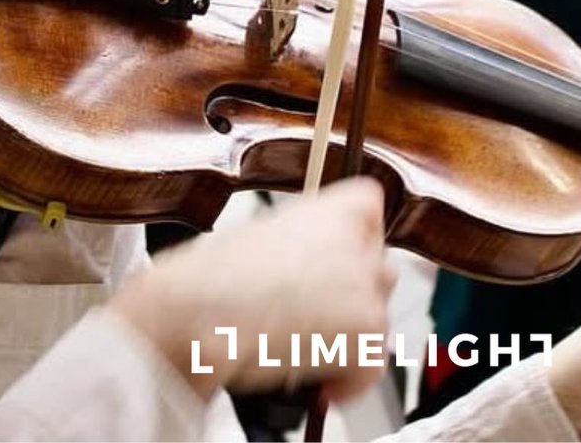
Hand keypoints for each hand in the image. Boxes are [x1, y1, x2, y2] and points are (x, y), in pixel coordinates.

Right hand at [110, 178, 394, 402]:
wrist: (201, 311)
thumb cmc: (217, 276)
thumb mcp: (265, 234)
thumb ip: (307, 238)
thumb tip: (318, 261)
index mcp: (329, 208)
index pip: (371, 202)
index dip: (357, 233)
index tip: (346, 253)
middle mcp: (355, 241)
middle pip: (379, 264)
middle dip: (356, 290)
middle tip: (321, 309)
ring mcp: (365, 287)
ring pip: (378, 316)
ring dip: (351, 335)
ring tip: (308, 346)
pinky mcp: (366, 332)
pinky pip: (373, 363)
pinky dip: (350, 379)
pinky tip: (319, 379)